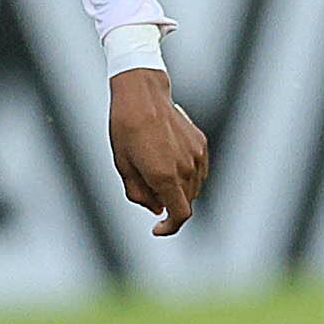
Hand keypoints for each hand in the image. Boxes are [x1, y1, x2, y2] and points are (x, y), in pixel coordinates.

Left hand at [107, 67, 208, 234]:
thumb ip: (139, 194)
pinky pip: (198, 170)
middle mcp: (186, 168)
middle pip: (185, 201)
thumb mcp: (123, 166)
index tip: (158, 228)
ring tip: (154, 166)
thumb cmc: (126, 129)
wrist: (142, 95)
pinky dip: (187, 174)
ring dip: (178, 189)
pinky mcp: (200, 143)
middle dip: (168, 203)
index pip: (180, 215)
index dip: (171, 227)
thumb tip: (157, 208)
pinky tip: (169, 159)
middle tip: (146, 185)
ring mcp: (196, 155)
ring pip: (193, 187)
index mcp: (164, 176)